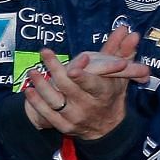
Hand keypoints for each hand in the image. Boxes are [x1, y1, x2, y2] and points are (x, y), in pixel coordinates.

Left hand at [21, 27, 148, 139]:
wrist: (107, 128)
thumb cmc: (111, 94)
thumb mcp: (120, 74)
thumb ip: (122, 52)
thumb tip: (130, 31)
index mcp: (104, 93)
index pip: (93, 85)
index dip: (83, 78)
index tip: (73, 68)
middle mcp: (88, 106)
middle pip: (69, 87)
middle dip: (56, 70)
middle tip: (45, 52)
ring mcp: (74, 117)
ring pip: (55, 100)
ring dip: (42, 85)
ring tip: (32, 71)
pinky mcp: (63, 125)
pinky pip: (47, 114)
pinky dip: (36, 102)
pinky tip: (29, 90)